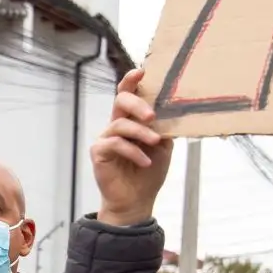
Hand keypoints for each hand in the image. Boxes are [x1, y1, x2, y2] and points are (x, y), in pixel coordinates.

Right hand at [91, 68, 173, 226]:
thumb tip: (174, 110)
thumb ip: (164, 128)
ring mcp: (106, 138)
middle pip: (120, 101)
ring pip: (120, 124)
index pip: (128, 94)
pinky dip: (133, 151)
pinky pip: (115, 144)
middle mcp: (117, 125)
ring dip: (140, 133)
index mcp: (131, 120)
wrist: (136, 201)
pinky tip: (146, 161)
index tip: (142, 72)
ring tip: (155, 142)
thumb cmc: (149, 173)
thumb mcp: (163, 147)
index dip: (132, 81)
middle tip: (152, 116)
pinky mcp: (99, 153)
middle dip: (137, 104)